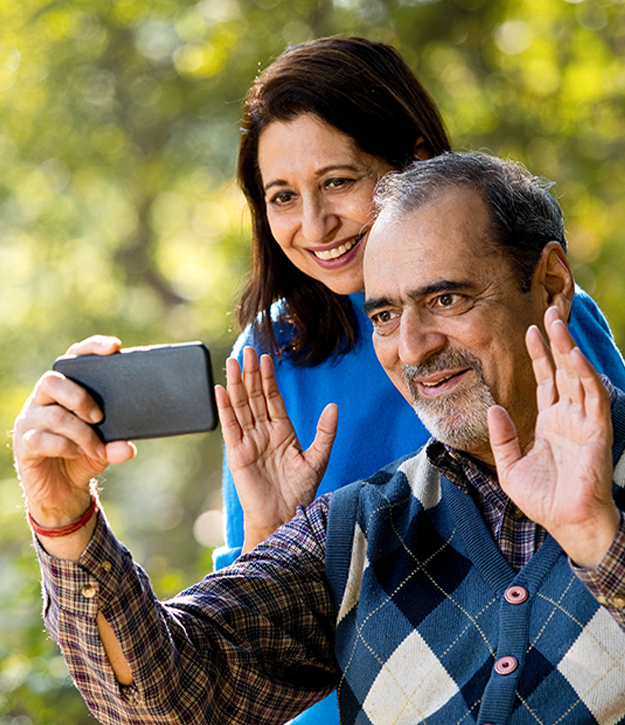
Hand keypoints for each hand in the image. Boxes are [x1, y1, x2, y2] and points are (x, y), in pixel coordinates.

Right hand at [13, 336, 135, 557]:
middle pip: (53, 381)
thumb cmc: (85, 456)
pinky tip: (79, 453)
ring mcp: (30, 420)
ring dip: (81, 433)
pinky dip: (66, 447)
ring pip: (53, 415)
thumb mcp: (107, 448)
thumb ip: (117, 444)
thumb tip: (128, 447)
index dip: (91, 348)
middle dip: (80, 398)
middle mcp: (44, 399)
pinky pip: (42, 439)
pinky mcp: (24, 444)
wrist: (63, 490)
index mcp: (66, 389)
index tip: (114, 347)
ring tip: (97, 448)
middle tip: (100, 417)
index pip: (73, 357)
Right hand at [215, 346, 337, 551]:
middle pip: (255, 397)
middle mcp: (264, 432)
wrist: (284, 517)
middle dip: (251, 374)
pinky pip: (230, 426)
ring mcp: (249, 441)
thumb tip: (333, 406)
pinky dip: (225, 408)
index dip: (269, 378)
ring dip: (237, 385)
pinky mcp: (237, 453)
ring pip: (241, 407)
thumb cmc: (301, 491)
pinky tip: (222, 390)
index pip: (273, 398)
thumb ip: (325, 432)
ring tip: (233, 363)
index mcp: (283, 431)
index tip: (266, 358)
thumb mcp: (318, 459)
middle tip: (247, 351)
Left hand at [488, 306, 619, 569]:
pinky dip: (583, 373)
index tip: (529, 330)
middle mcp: (568, 416)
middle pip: (562, 370)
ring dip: (569, 348)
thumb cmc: (542, 500)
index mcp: (550, 422)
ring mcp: (583, 421)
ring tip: (557, 322)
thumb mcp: (510, 466)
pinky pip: (592, 395)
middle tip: (549, 312)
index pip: (545, 379)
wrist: (566, 523)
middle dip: (556, 341)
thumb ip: (502, 437)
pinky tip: (573, 354)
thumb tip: (494, 408)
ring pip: (578, 375)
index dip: (539, 355)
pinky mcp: (597, 429)